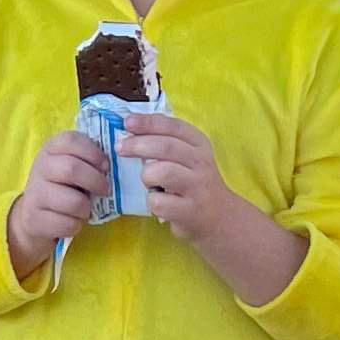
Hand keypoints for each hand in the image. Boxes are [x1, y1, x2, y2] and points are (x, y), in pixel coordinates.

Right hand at [4, 125, 109, 283]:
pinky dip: (76, 225)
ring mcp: (35, 194)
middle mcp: (40, 167)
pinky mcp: (35, 219)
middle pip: (71, 169)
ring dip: (86, 208)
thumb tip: (115, 161)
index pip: (71, 140)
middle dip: (96, 181)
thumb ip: (88, 159)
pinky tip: (72, 220)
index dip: (93, 152)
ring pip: (73, 201)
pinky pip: (67, 224)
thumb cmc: (61, 186)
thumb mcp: (70, 165)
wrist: (32, 215)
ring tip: (85, 208)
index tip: (106, 166)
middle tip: (105, 190)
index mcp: (51, 149)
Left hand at [123, 111, 302, 304]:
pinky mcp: (190, 211)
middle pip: (166, 147)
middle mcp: (201, 163)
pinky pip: (158, 202)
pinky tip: (158, 203)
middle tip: (121, 148)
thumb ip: (165, 142)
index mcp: (199, 144)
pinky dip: (152, 202)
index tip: (127, 121)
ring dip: (147, 175)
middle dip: (138, 145)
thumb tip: (130, 128)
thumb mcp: (188, 157)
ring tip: (148, 182)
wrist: (219, 218)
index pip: (173, 126)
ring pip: (162, 172)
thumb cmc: (193, 183)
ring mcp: (197, 187)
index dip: (148, 122)